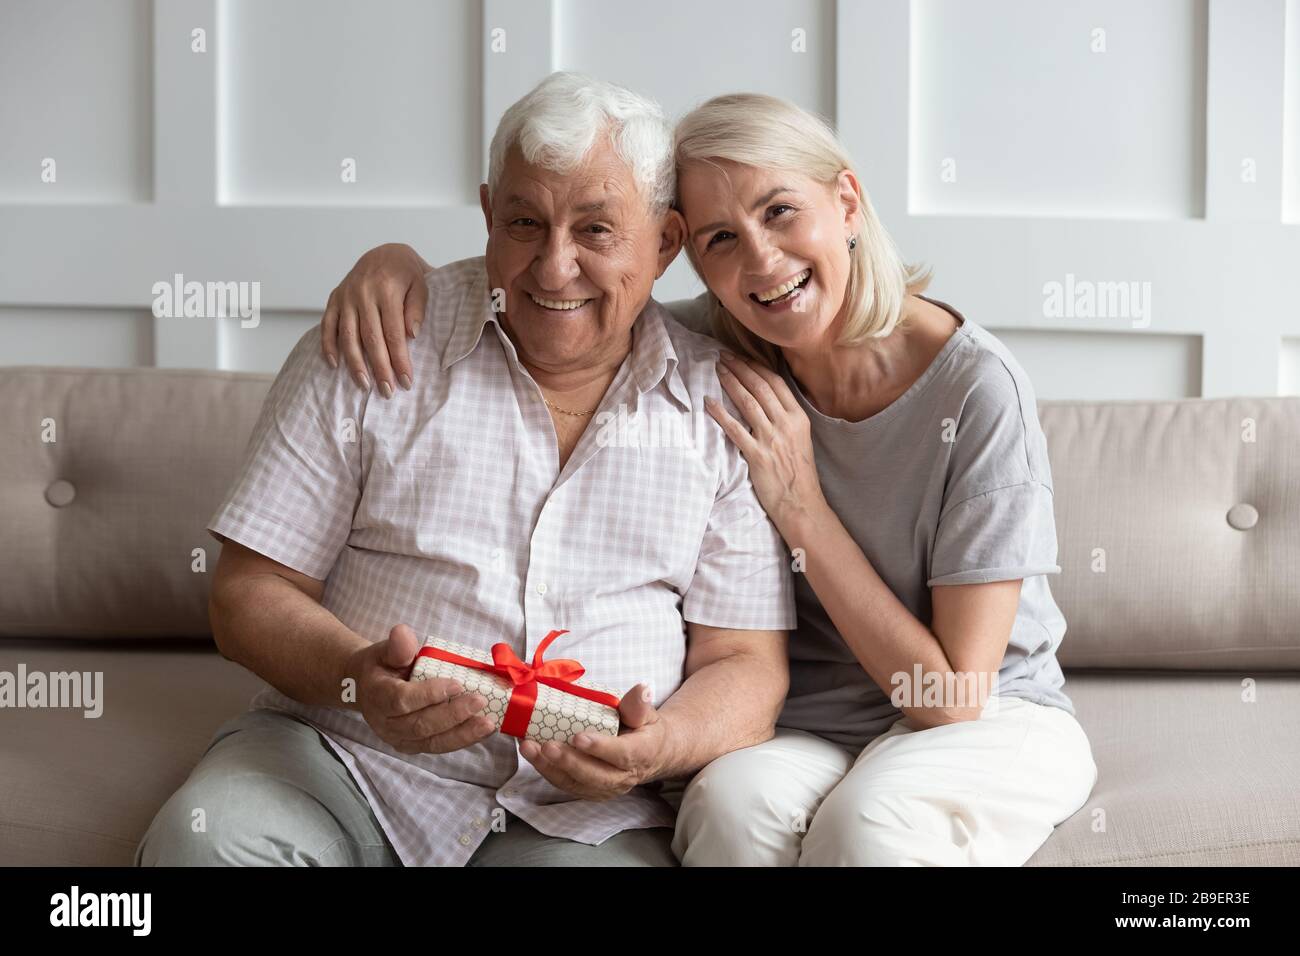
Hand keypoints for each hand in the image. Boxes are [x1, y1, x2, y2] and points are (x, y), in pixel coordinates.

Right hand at [321, 243, 430, 398]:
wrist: (384, 253)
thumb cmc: (407, 274)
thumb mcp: (421, 284)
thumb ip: (417, 309)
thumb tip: (412, 335)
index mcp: (387, 289)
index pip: (394, 332)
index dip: (400, 359)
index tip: (406, 381)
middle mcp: (363, 293)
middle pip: (371, 338)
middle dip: (380, 368)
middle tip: (387, 391)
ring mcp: (346, 296)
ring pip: (348, 335)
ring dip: (355, 363)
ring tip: (364, 385)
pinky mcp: (334, 298)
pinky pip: (328, 325)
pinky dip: (328, 346)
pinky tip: (334, 365)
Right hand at [343, 623, 494, 754]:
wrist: (368, 688)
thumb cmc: (382, 666)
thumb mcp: (385, 650)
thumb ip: (397, 646)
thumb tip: (402, 632)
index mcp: (377, 696)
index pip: (402, 700)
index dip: (429, 695)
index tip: (456, 685)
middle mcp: (386, 723)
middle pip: (421, 725)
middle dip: (453, 715)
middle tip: (479, 701)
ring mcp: (399, 739)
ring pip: (432, 742)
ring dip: (462, 733)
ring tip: (487, 723)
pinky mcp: (414, 746)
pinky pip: (439, 746)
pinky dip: (462, 739)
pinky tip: (482, 730)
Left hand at [518, 683, 670, 799]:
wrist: (651, 754)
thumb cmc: (645, 729)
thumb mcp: (647, 713)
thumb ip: (638, 704)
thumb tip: (642, 688)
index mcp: (641, 754)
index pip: (622, 754)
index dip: (600, 748)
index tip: (578, 737)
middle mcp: (623, 777)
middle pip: (594, 775)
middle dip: (568, 762)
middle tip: (547, 746)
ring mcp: (606, 787)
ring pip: (576, 783)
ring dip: (549, 767)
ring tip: (529, 749)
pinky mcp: (590, 790)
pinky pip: (567, 784)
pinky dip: (547, 770)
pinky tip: (531, 754)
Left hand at [705, 352, 827, 531]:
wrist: (801, 503)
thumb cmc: (799, 474)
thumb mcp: (801, 439)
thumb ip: (787, 419)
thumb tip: (768, 402)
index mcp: (798, 418)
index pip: (775, 383)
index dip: (756, 367)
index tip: (741, 356)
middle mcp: (786, 424)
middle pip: (760, 387)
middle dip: (740, 368)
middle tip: (723, 356)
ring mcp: (771, 439)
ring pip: (748, 402)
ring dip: (731, 383)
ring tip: (717, 370)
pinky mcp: (757, 455)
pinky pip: (735, 429)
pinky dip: (721, 414)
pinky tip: (708, 402)